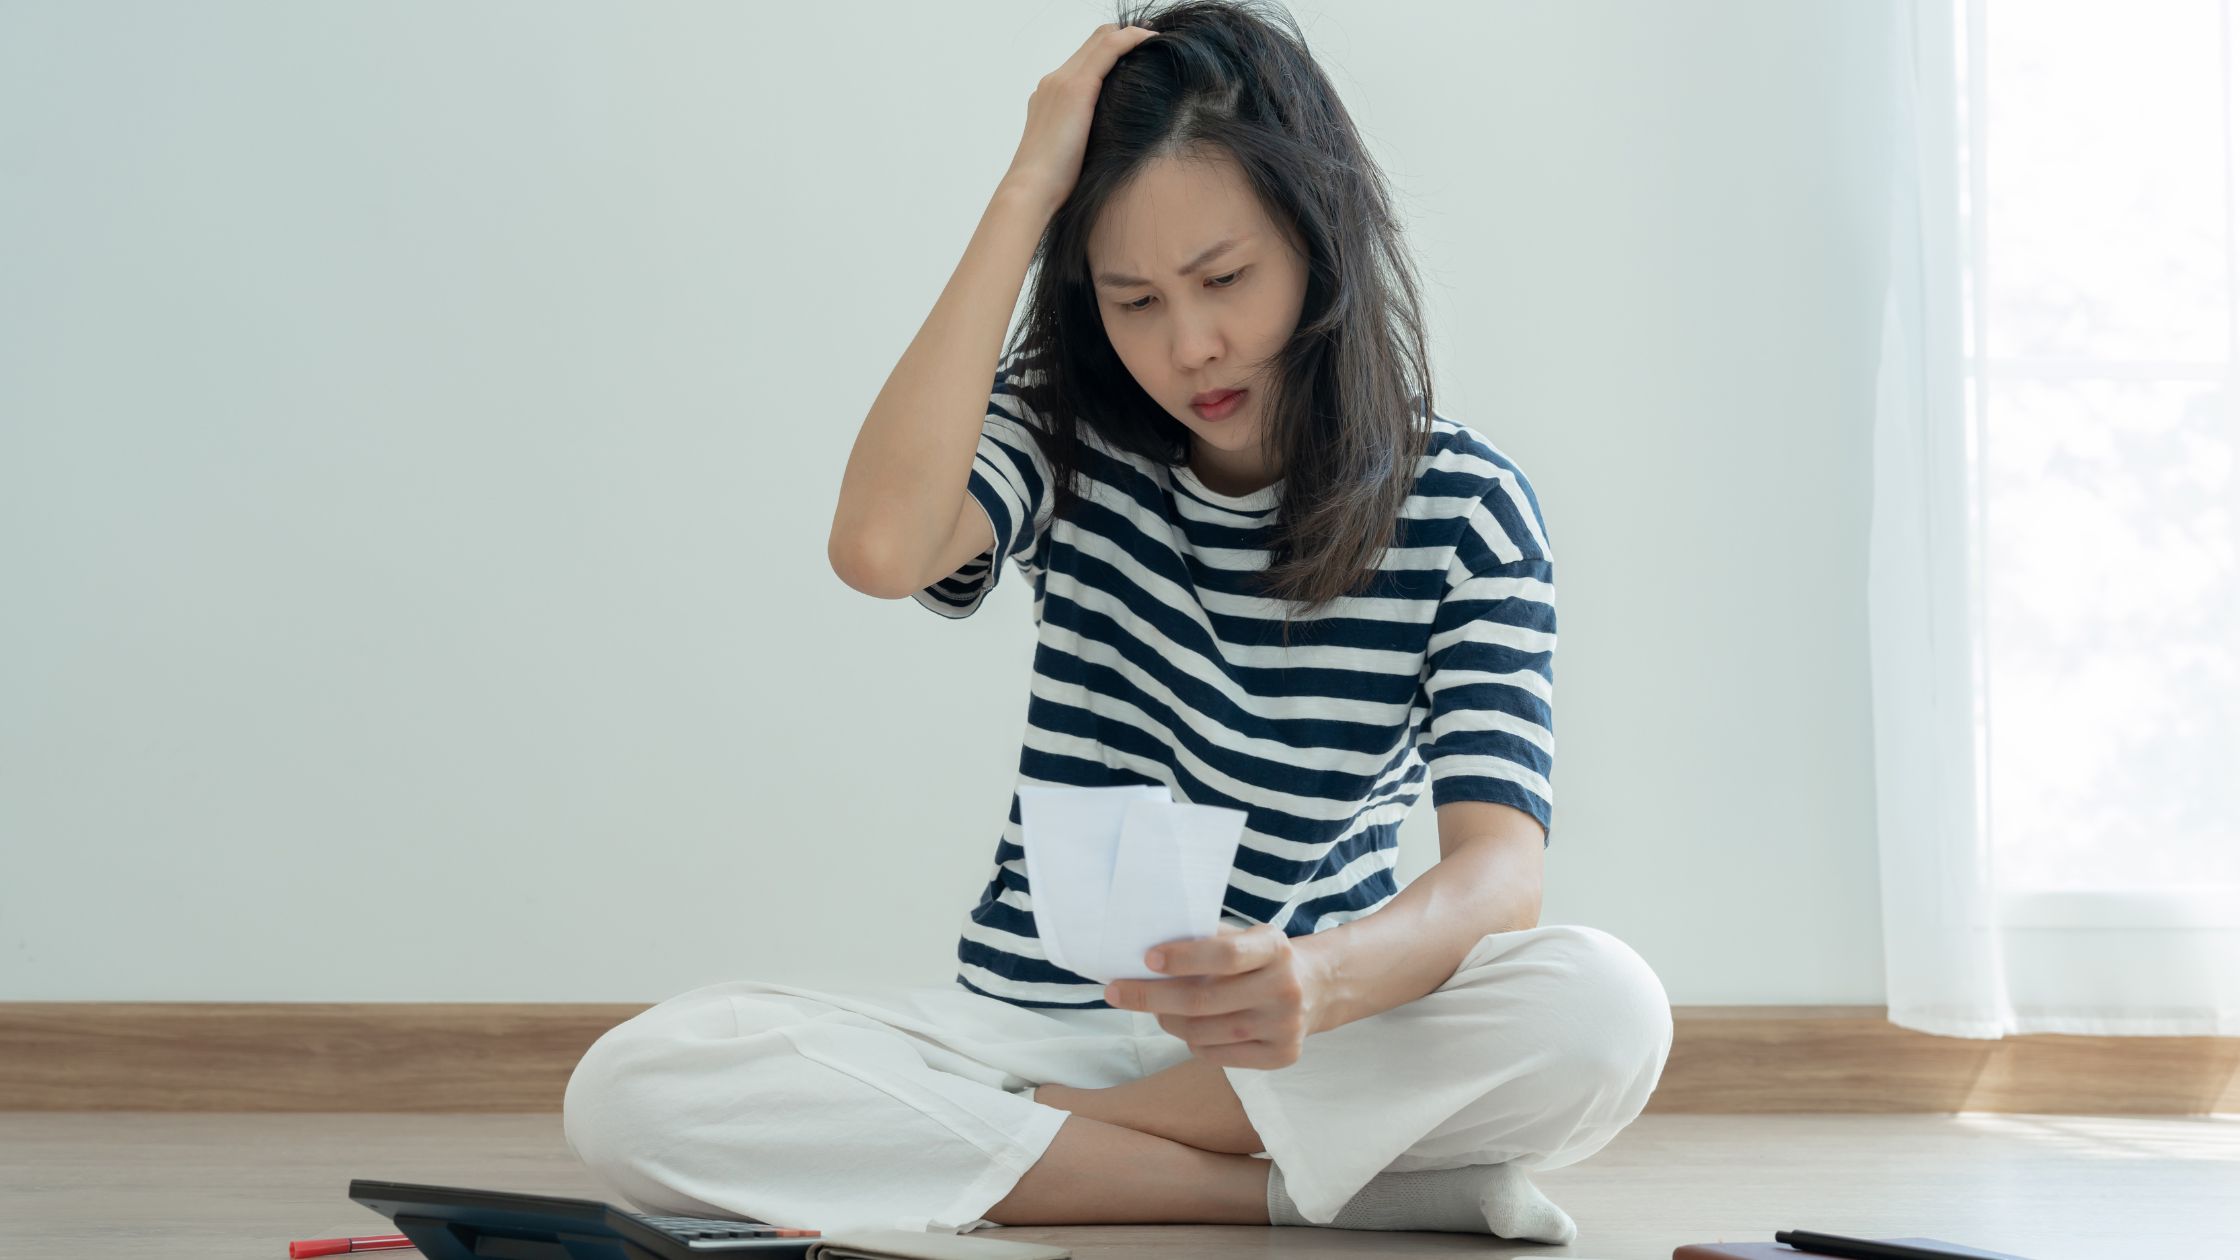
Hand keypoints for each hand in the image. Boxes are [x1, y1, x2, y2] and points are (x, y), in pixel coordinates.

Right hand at [1000, 22, 1161, 213]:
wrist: (1032, 189)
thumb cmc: (1053, 184)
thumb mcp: (1071, 153)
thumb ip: (1085, 137)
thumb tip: (1109, 143)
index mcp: (1049, 96)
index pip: (1083, 59)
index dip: (1111, 49)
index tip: (1139, 52)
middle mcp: (1053, 81)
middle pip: (1092, 43)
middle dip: (1124, 36)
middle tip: (1153, 39)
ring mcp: (1062, 81)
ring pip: (1101, 40)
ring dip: (1131, 35)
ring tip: (1156, 40)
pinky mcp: (1077, 87)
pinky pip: (1109, 49)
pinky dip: (1132, 40)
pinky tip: (1153, 41)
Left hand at [1103, 921, 1325, 1069]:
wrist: (1315, 988)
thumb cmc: (1260, 958)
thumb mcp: (1245, 936)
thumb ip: (1206, 940)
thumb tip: (1144, 952)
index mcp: (1274, 947)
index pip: (1224, 954)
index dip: (1183, 958)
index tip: (1146, 959)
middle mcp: (1284, 987)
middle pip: (1204, 1000)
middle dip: (1152, 997)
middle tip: (1116, 992)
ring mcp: (1285, 1026)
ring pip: (1205, 1032)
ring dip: (1169, 1021)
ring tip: (1158, 1010)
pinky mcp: (1282, 1056)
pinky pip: (1217, 1055)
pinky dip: (1192, 1043)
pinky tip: (1188, 1028)